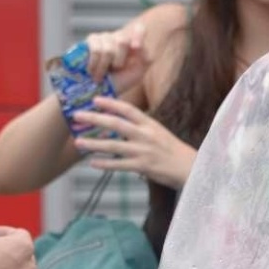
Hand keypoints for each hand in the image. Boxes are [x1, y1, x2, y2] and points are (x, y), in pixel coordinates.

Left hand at [71, 97, 197, 188]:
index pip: (128, 109)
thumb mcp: (160, 134)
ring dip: (94, 143)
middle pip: (116, 124)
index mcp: (150, 125)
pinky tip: (92, 162)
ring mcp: (144, 151)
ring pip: (114, 145)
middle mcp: (146, 135)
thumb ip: (142, 128)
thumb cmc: (175, 152)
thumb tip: (122, 124)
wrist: (192, 169)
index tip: (94, 99)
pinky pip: (120, 165)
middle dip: (95, 118)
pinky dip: (105, 164)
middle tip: (76, 116)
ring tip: (78, 142)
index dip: (110, 103)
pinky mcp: (143, 167)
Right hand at [84, 21, 152, 97]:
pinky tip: (91, 71)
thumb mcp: (137, 73)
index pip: (140, 29)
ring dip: (104, 68)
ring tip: (100, 75)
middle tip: (114, 70)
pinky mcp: (91, 39)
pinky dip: (95, 65)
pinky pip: (95, 50)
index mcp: (134, 43)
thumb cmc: (120, 81)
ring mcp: (105, 36)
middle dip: (118, 62)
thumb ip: (145, 59)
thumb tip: (139, 46)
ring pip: (108, 50)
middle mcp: (120, 36)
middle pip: (122, 41)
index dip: (138, 35)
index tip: (136, 47)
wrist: (99, 90)